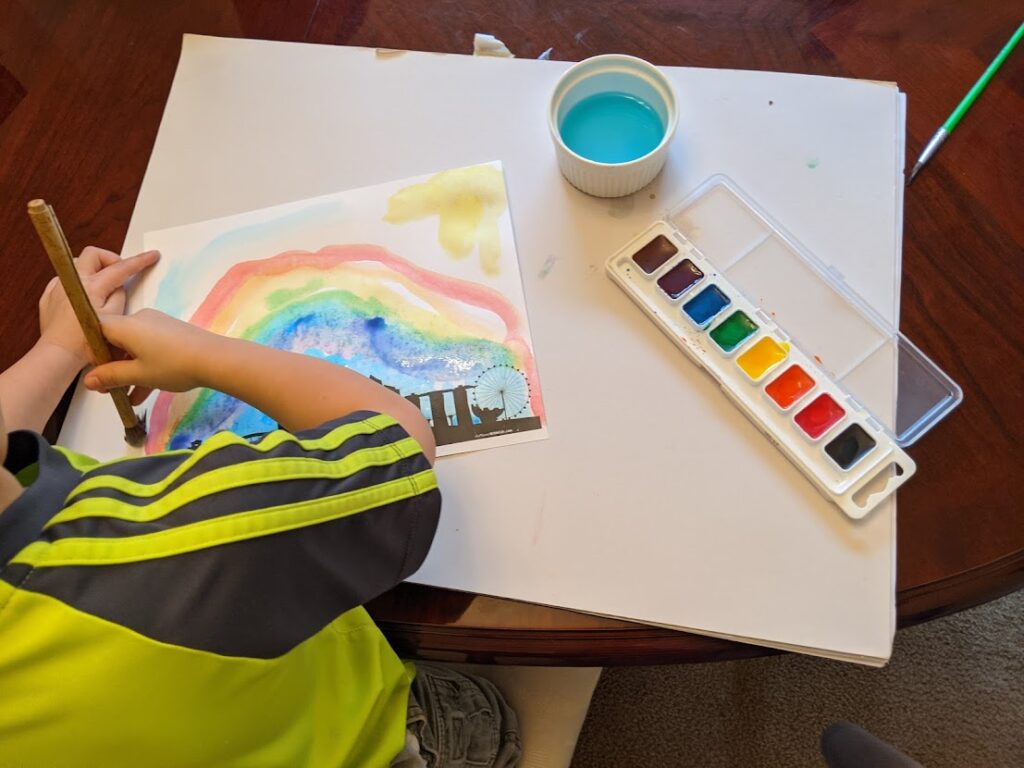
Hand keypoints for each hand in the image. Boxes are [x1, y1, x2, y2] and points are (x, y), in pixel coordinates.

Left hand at [38, 247, 159, 367]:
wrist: (59, 355)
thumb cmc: (86, 342)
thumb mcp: (114, 318)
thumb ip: (119, 296)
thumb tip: (118, 287)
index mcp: (92, 286)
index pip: (121, 268)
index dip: (140, 261)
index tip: (152, 256)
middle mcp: (72, 281)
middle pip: (94, 254)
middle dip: (110, 259)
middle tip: (120, 274)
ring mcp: (58, 287)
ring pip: (79, 265)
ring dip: (93, 271)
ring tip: (102, 289)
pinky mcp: (49, 297)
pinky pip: (65, 280)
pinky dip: (78, 284)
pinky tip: (83, 299)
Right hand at [82, 309, 220, 404]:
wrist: (216, 359)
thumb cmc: (172, 365)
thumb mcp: (139, 374)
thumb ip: (111, 377)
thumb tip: (88, 381)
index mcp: (126, 325)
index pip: (96, 329)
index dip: (93, 351)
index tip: (98, 373)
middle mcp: (140, 320)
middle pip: (116, 340)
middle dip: (111, 366)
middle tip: (108, 390)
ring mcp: (158, 326)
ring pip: (134, 349)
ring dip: (128, 373)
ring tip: (124, 398)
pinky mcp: (172, 334)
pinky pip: (150, 350)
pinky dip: (144, 368)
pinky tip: (141, 396)